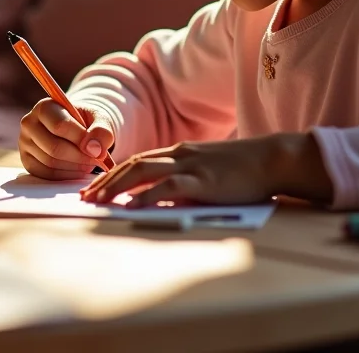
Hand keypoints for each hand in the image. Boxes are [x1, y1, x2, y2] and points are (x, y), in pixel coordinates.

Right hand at [19, 98, 114, 179]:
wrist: (75, 130)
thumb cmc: (86, 122)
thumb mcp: (98, 119)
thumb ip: (101, 131)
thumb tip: (95, 150)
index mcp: (45, 107)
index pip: (60, 126)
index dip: (81, 140)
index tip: (99, 149)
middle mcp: (29, 123)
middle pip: (54, 147)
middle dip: (80, 157)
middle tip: (97, 161)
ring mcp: (25, 143)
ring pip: (51, 163)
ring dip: (75, 167)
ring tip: (90, 163)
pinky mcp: (26, 161)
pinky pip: (47, 175)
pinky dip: (67, 175)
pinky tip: (79, 169)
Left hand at [80, 133, 333, 206]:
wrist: (272, 160)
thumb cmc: (242, 168)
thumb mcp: (206, 168)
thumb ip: (184, 176)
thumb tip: (160, 195)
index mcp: (178, 151)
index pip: (135, 160)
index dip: (112, 173)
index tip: (94, 188)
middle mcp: (178, 154)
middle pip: (132, 164)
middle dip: (106, 181)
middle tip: (86, 198)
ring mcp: (190, 165)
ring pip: (142, 171)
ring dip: (117, 186)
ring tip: (99, 202)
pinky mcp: (203, 180)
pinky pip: (168, 187)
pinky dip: (147, 196)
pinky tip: (132, 207)